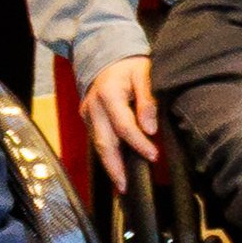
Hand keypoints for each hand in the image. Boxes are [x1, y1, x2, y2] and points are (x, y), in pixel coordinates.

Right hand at [61, 55, 155, 178]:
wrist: (107, 55)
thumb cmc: (130, 65)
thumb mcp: (144, 74)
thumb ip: (148, 100)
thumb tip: (150, 128)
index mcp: (108, 94)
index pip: (124, 126)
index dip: (139, 143)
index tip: (153, 155)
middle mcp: (93, 107)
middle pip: (104, 143)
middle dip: (115, 168)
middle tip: (126, 187)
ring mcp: (87, 114)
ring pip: (98, 145)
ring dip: (110, 165)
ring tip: (122, 184)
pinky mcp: (87, 118)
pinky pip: (97, 139)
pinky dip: (107, 155)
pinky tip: (116, 168)